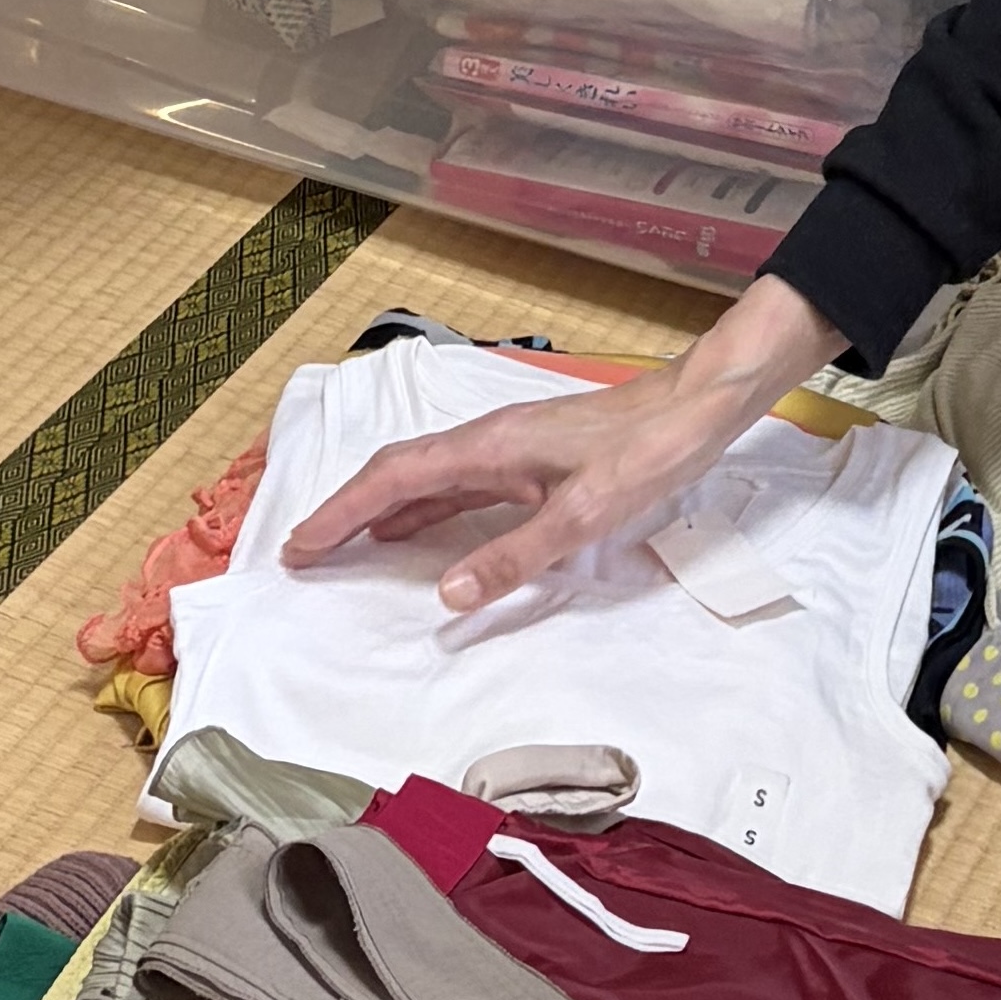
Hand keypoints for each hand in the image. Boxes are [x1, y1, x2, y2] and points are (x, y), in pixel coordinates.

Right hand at [276, 276, 836, 608]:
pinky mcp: (532, 458)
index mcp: (489, 448)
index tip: (299, 547)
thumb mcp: (584, 513)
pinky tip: (420, 531)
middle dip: (346, 511)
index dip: (342, 514)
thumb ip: (514, 556)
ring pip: (426, 479)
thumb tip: (445, 595)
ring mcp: (510, 447)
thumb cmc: (648, 449)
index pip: (394, 480)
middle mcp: (489, 441)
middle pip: (397, 474)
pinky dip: (424, 509)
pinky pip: (459, 485)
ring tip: (344, 548)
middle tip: (304, 554)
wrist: (701, 404)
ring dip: (381, 511)